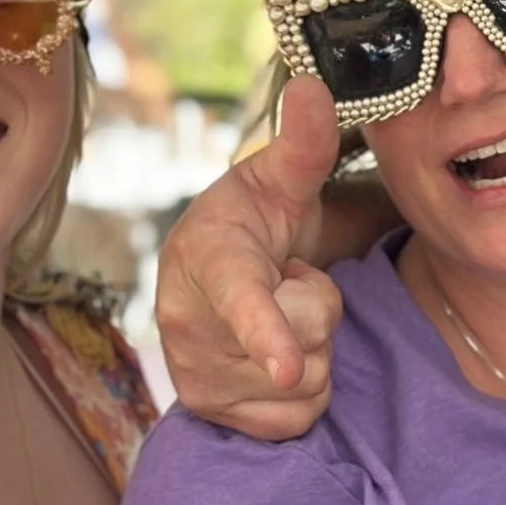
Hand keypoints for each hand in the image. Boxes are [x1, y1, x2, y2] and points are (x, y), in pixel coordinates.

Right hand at [155, 77, 345, 440]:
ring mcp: (199, 377)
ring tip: (278, 317)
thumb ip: (303, 143)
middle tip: (286, 281)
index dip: (267, 330)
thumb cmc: (249, 224)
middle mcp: (188, 327)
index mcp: (205, 261)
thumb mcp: (277, 181)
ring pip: (307, 383)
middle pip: (307, 341)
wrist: (213, 276)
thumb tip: (313, 85)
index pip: (241, 300)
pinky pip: (298, 420)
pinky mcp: (216, 416)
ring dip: (313, 352)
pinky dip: (303, 391)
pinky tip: (275, 358)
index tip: (286, 363)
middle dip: (317, 308)